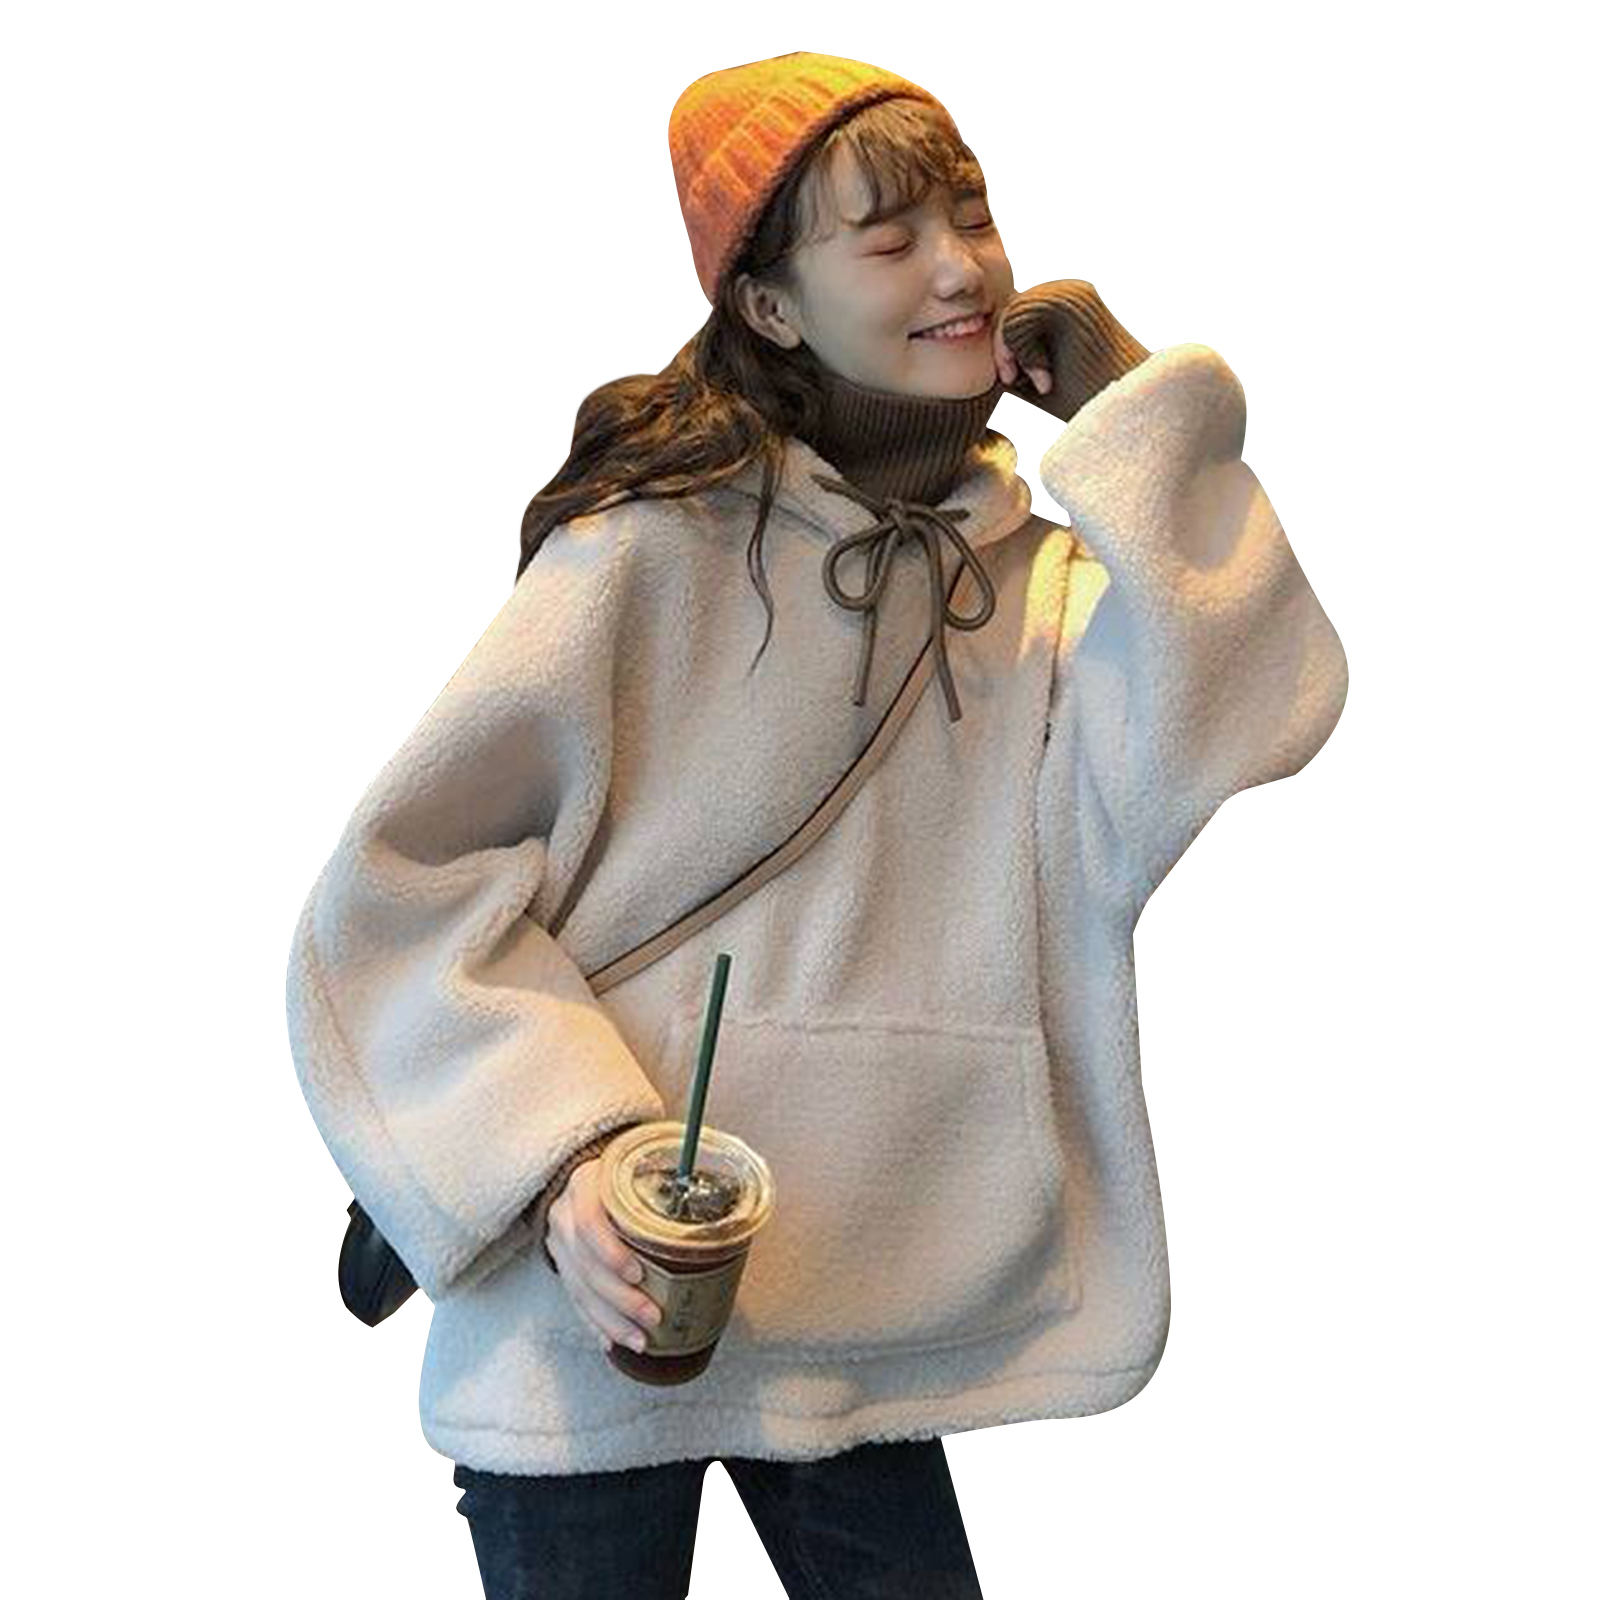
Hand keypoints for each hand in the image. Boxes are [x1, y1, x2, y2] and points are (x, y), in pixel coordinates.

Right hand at [546, 1155, 662, 1354]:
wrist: (584, 1179)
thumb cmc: (623, 1176)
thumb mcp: (638, 1168)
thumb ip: (668, 1184)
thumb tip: (721, 1212)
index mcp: (585, 1185)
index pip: (590, 1223)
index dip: (612, 1253)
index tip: (639, 1274)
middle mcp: (565, 1215)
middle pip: (586, 1265)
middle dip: (620, 1298)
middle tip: (652, 1316)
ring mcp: (560, 1243)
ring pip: (579, 1289)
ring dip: (611, 1320)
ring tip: (640, 1340)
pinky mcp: (562, 1266)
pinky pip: (575, 1301)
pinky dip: (596, 1323)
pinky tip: (612, 1341)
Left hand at [994, 280, 1150, 424]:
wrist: (1124, 411)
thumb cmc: (1083, 401)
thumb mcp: (1031, 375)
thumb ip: (1007, 354)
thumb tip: (968, 344)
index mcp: (1059, 306)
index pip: (1007, 316)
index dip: (1001, 350)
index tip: (1015, 382)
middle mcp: (1065, 291)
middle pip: (1004, 310)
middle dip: (1003, 352)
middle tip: (1022, 384)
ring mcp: (1070, 290)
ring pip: (1009, 312)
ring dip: (1011, 355)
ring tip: (1041, 383)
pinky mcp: (1073, 297)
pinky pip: (1018, 317)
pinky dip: (1021, 354)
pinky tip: (1046, 379)